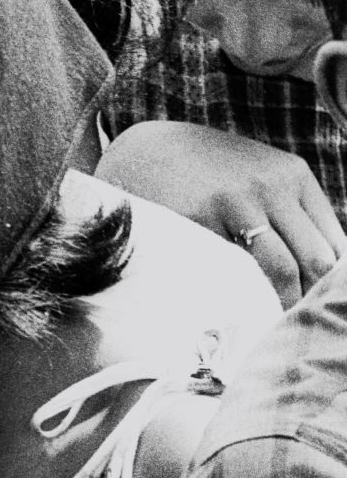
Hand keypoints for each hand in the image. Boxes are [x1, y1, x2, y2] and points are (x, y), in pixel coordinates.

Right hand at [97, 122, 345, 304]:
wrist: (148, 151)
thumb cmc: (211, 173)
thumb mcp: (261, 176)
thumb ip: (295, 214)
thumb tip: (331, 270)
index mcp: (293, 175)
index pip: (335, 243)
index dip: (334, 283)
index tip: (325, 306)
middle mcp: (270, 185)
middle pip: (316, 258)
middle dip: (315, 296)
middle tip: (306, 324)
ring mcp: (234, 201)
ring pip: (283, 269)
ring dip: (286, 304)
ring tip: (280, 326)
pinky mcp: (199, 218)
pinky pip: (234, 269)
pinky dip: (245, 295)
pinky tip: (243, 308)